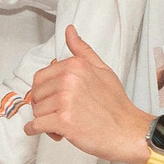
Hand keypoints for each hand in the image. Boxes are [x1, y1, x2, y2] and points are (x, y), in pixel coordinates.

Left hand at [25, 26, 151, 163]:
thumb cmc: (116, 105)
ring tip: (64, 124)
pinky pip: (36, 125)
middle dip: (44, 106)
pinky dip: (37, 131)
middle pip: (36, 94)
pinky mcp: (63, 121)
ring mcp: (65, 100)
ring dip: (45, 121)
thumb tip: (70, 31)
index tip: (54, 99)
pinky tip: (52, 133)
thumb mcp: (102, 70)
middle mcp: (69, 80)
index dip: (45, 92)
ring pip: (36, 111)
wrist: (128, 131)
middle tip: (60, 113)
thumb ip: (82, 51)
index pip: (40, 77)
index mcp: (75, 66)